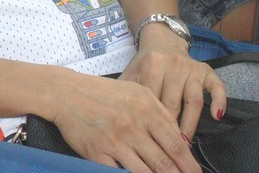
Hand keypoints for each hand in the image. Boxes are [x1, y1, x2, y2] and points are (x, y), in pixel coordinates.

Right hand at [49, 69, 202, 172]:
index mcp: (147, 110)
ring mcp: (116, 142)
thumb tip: (179, 137)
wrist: (69, 93)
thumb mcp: (138, 92)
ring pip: (144, 172)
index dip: (188, 162)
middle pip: (163, 161)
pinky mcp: (98, 155)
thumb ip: (160, 112)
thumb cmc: (106, 93)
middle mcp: (134, 127)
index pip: (175, 142)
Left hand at [120, 27, 226, 141]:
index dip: (150, 124)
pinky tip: (217, 116)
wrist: (162, 39)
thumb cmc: (145, 64)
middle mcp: (173, 65)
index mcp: (153, 65)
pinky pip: (216, 86)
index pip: (152, 100)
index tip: (148, 145)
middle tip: (167, 151)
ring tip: (185, 145)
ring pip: (193, 101)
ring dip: (190, 125)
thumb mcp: (131, 74)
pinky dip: (219, 100)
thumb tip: (117, 123)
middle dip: (169, 130)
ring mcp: (191, 68)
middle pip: (172, 104)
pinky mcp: (206, 70)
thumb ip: (123, 94)